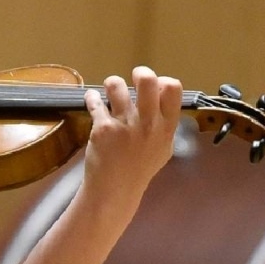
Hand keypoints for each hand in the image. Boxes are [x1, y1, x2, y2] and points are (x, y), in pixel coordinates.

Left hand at [82, 65, 182, 206]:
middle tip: (133, 77)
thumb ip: (165, 124)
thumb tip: (163, 93)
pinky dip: (91, 98)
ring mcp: (124, 125)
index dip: (162, 81)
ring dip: (112, 83)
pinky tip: (92, 100)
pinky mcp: (103, 128)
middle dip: (140, 72)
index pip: (173, 88)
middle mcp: (148, 124)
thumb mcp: (163, 148)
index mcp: (166, 127)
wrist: (114, 191)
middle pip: (147, 80)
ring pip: (116, 84)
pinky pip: (95, 101)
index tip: (153, 87)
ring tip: (110, 90)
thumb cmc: (139, 169)